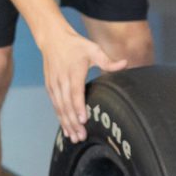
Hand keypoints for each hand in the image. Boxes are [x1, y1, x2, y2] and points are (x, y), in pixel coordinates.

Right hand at [40, 27, 116, 142]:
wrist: (52, 39)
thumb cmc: (75, 45)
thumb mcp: (93, 49)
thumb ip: (108, 60)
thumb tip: (125, 63)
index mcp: (73, 72)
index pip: (75, 92)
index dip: (78, 107)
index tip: (83, 120)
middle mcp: (61, 80)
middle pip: (66, 105)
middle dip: (73, 122)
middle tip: (81, 136)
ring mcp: (54, 84)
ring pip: (59, 108)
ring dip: (66, 123)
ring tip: (74, 137)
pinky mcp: (50, 87)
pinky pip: (55, 105)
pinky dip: (60, 118)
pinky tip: (66, 128)